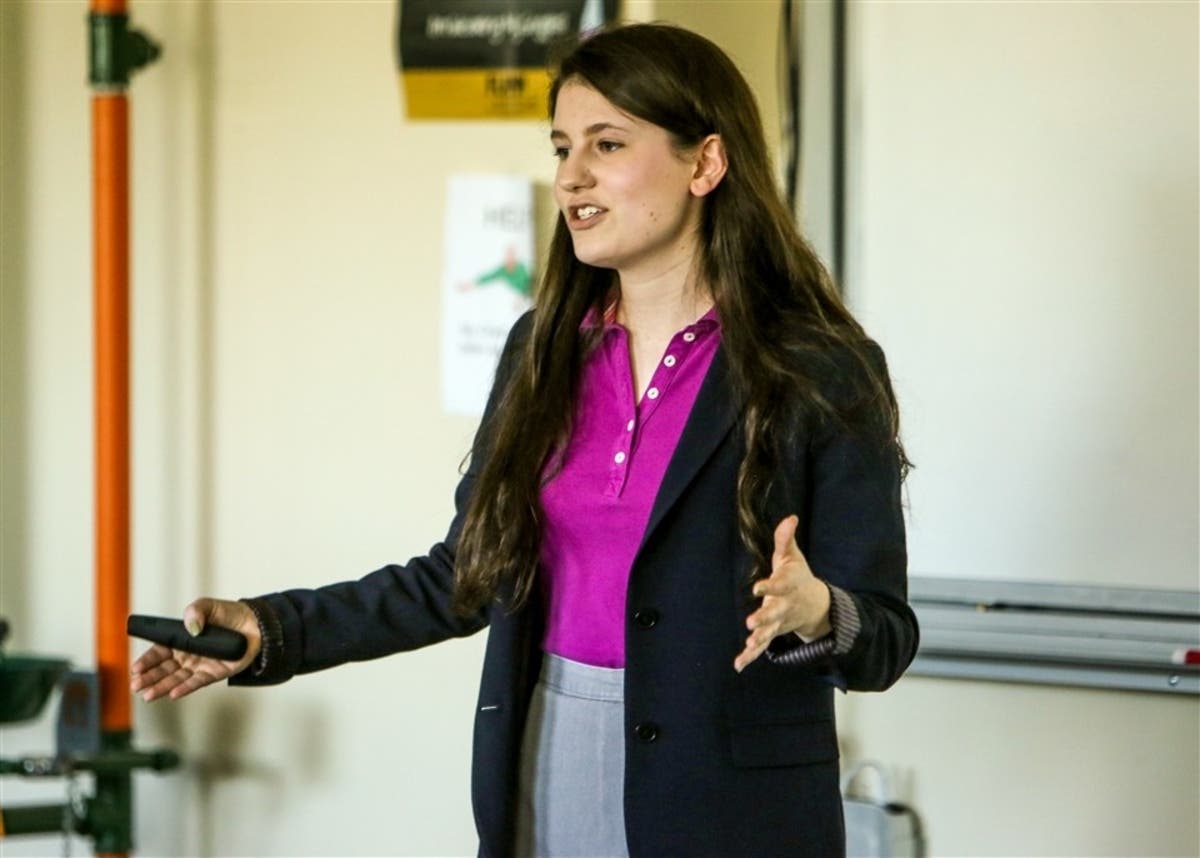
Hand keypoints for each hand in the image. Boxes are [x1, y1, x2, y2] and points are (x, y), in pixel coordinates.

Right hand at [130, 598, 261, 700]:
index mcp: (180, 640)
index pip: (158, 653)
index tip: (135, 669)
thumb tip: (191, 625)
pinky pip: (197, 682)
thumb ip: (195, 611)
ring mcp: (199, 666)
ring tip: (148, 695)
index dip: (146, 661)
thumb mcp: (208, 606)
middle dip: (148, 678)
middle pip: (164, 669)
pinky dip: (185, 688)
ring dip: (162, 687)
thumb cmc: (228, 614)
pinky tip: (173, 694)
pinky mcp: (214, 673)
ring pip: (177, 679)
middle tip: (136, 686)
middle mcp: (187, 656)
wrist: (255, 623)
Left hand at [734, 515, 831, 672]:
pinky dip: (750, 656)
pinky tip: (738, 664)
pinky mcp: (773, 633)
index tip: (758, 587)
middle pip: (775, 613)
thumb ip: (786, 539)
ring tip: (748, 644)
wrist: (815, 604)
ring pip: (769, 632)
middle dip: (764, 618)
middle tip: (752, 622)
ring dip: (758, 639)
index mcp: (788, 586)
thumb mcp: (793, 556)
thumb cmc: (798, 576)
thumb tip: (789, 517)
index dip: (769, 586)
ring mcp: (779, 622)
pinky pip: (762, 646)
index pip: (780, 585)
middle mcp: (784, 606)